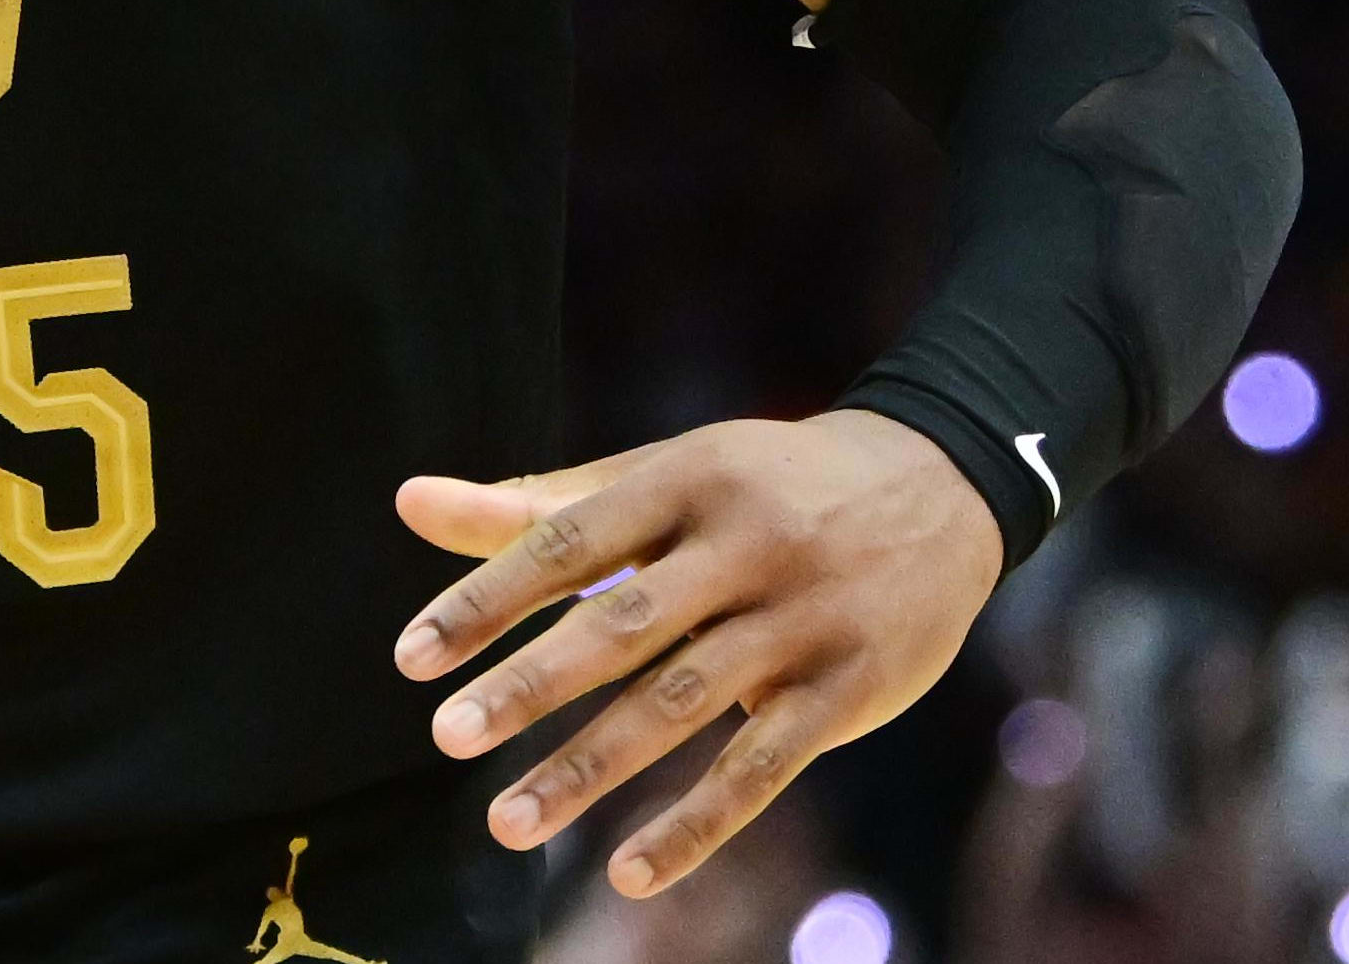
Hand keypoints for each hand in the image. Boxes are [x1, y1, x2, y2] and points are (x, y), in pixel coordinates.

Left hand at [390, 409, 1002, 896]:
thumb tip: (406, 502)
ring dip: (592, 768)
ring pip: (683, 705)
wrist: (942, 484)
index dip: (485, 600)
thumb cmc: (761, 486)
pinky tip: (628, 873)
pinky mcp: (851, 689)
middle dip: (530, 686)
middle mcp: (745, 547)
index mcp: (683, 481)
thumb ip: (535, 506)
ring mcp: (803, 621)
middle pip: (621, 625)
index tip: (411, 659)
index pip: (565, 544)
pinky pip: (764, 768)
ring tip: (508, 822)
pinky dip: (697, 823)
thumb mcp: (660, 476)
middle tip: (446, 736)